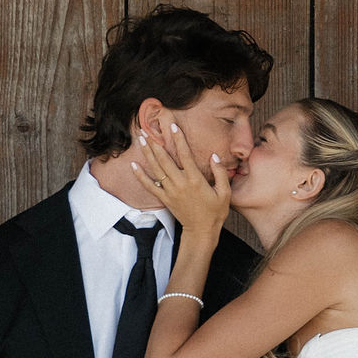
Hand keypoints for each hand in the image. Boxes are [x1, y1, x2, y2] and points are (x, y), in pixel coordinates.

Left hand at [130, 118, 233, 242]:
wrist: (202, 231)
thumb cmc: (215, 212)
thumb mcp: (225, 192)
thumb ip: (220, 173)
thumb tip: (214, 155)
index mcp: (195, 180)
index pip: (185, 155)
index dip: (179, 139)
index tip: (173, 127)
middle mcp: (180, 183)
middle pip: (165, 160)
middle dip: (156, 144)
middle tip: (148, 130)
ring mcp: (170, 191)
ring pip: (156, 169)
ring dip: (147, 154)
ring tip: (141, 140)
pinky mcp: (164, 199)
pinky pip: (149, 186)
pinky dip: (140, 176)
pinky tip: (133, 165)